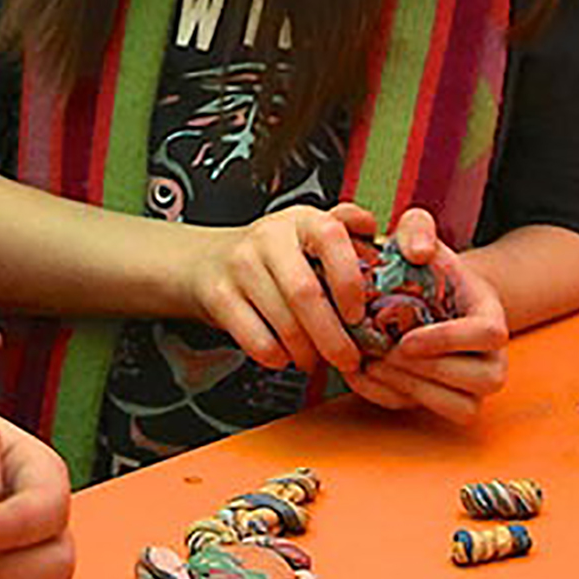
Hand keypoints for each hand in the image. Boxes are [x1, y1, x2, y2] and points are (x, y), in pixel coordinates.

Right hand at [186, 201, 377, 373]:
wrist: (207, 260)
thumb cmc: (273, 253)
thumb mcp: (308, 230)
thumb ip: (346, 226)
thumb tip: (372, 228)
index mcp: (301, 219)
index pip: (332, 238)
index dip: (349, 279)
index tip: (358, 314)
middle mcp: (269, 238)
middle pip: (305, 293)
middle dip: (332, 337)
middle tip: (348, 359)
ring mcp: (240, 266)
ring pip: (283, 322)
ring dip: (307, 352)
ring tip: (317, 359)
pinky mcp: (218, 296)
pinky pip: (256, 340)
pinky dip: (278, 357)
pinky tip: (286, 354)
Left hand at [340, 209, 507, 421]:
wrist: (417, 297)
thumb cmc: (421, 267)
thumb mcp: (418, 235)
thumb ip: (417, 228)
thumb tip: (418, 252)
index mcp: (491, 315)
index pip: (487, 334)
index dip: (448, 340)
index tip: (406, 339)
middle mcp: (492, 357)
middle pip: (479, 380)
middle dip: (427, 371)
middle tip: (382, 355)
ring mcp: (472, 386)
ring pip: (459, 408)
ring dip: (412, 391)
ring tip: (372, 365)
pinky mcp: (445, 403)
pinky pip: (428, 416)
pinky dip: (391, 400)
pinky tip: (361, 375)